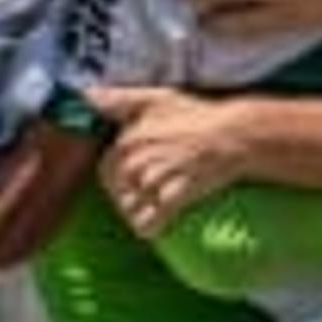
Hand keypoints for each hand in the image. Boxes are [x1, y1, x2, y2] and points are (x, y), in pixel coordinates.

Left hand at [92, 85, 247, 235]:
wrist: (236, 134)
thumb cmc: (198, 115)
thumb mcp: (157, 98)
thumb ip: (119, 98)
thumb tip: (85, 95)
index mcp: (129, 139)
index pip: (106, 170)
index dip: (118, 179)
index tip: (134, 182)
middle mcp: (138, 159)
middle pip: (118, 193)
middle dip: (129, 199)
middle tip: (149, 199)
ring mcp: (156, 178)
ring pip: (131, 209)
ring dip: (139, 214)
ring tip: (155, 210)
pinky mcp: (176, 195)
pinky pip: (150, 221)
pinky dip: (151, 226)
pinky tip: (158, 225)